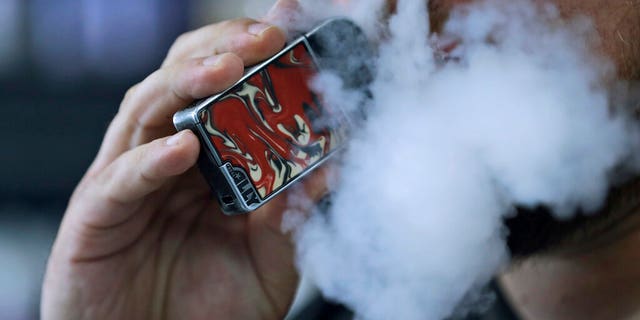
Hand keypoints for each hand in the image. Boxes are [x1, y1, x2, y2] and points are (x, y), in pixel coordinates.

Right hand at [41, 1, 323, 318]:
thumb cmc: (206, 311)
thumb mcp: (267, 262)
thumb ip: (292, 218)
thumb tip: (330, 170)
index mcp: (206, 162)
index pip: (227, 92)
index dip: (256, 58)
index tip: (295, 29)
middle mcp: (165, 159)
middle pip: (185, 83)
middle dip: (224, 50)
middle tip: (267, 34)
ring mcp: (127, 181)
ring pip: (147, 111)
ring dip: (186, 82)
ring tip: (228, 66)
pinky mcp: (96, 216)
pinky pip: (120, 179)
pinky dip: (149, 161)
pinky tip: (182, 148)